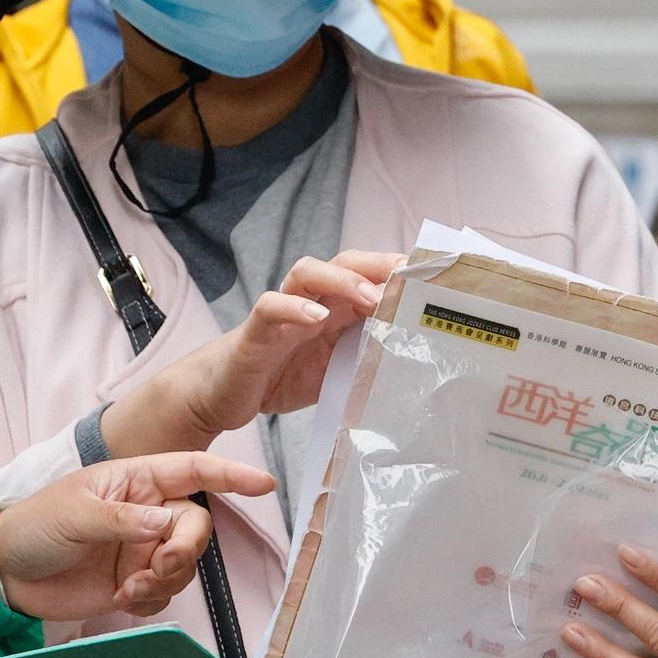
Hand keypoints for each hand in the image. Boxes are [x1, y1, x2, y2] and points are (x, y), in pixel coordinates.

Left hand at [0, 452, 277, 619]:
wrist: (5, 572)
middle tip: (156, 566)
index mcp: (135, 480)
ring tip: (128, 586)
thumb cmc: (34, 526)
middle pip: (196, 527)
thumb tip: (164, 523)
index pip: (193, 470)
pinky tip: (122, 598)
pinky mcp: (135, 582)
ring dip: (165, 581)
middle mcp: (147, 512)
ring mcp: (142, 548)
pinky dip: (153, 600)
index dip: (231, 476)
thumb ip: (122, 519)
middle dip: (185, 550)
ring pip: (186, 565)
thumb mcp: (74, 513)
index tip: (264, 484)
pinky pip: (167, 594)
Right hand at [97, 251, 400, 457]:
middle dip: (378, 263)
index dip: (399, 272)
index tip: (435, 276)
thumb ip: (368, 358)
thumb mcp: (337, 371)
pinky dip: (293, 308)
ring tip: (369, 296)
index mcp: (334, 309)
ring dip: (341, 279)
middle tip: (410, 276)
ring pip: (307, 272)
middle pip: (344, 262)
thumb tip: (420, 363)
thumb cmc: (283, 377)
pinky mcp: (254, 331)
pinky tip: (315, 318)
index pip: (369, 276)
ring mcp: (281, 312)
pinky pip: (270, 307)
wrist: (221, 395)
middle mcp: (309, 301)